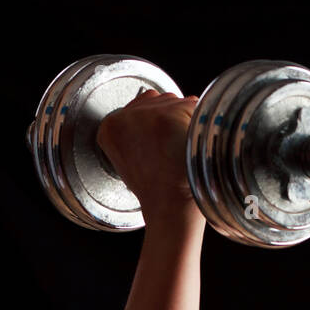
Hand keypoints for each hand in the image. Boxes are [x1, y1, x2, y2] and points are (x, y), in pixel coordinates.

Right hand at [96, 89, 202, 225]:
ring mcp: (148, 115)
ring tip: (181, 152)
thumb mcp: (132, 158)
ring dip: (187, 122)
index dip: (160, 123)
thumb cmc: (157, 191)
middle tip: (174, 152)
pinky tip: (191, 150)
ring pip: (179, 101)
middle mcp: (125, 116)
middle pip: (162, 98)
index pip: (143, 102)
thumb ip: (137, 128)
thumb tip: (155, 103)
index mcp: (110, 126)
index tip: (164, 143)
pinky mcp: (170, 117)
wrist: (170, 211)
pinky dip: (199, 127)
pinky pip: (195, 108)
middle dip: (173, 120)